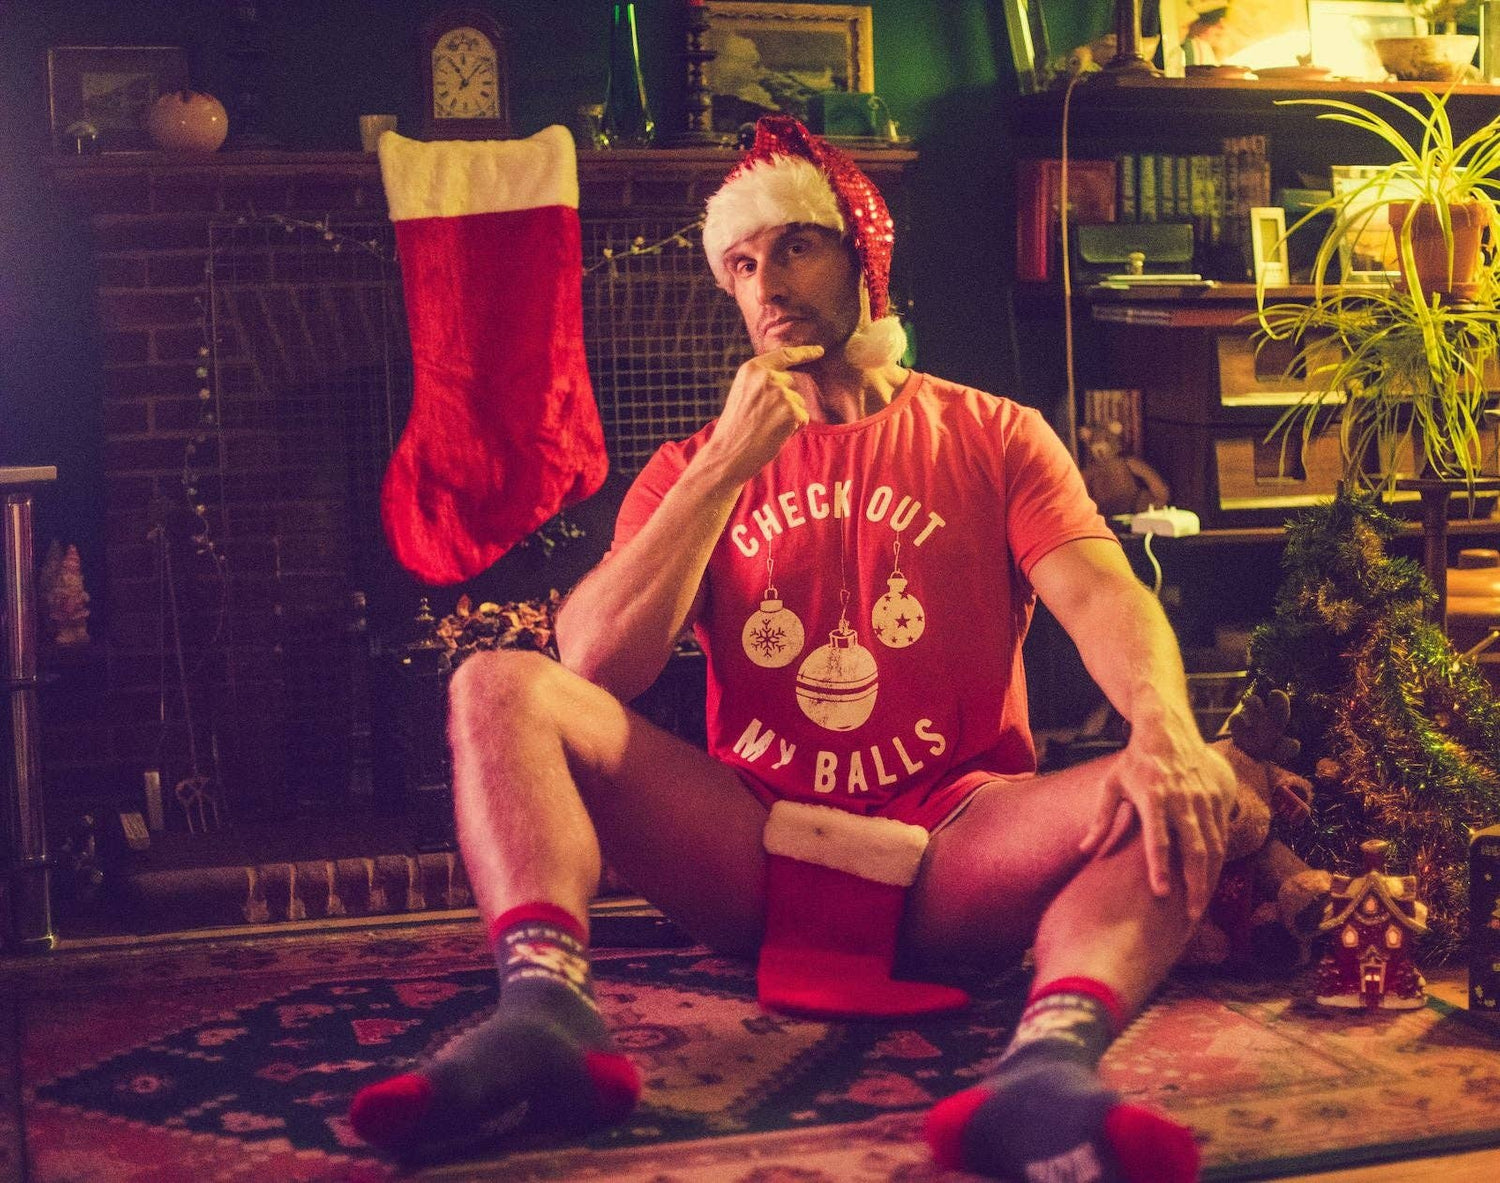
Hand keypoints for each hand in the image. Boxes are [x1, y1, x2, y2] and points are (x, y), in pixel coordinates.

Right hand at [703, 345, 821, 485]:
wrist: (728, 453)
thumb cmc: (735, 429)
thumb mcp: (743, 394)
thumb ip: (762, 383)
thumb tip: (787, 381)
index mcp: (752, 369)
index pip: (783, 355)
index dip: (804, 352)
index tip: (819, 351)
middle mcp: (767, 377)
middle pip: (792, 384)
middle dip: (786, 401)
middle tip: (763, 420)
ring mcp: (780, 393)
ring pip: (799, 403)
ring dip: (790, 417)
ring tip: (766, 429)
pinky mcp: (791, 411)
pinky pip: (803, 418)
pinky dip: (794, 430)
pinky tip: (775, 435)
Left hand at [1078, 715, 1236, 920]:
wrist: (1168, 729)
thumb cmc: (1134, 761)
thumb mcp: (1111, 785)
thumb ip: (1101, 819)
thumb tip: (1085, 850)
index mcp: (1152, 796)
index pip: (1157, 838)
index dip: (1159, 867)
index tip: (1160, 893)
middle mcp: (1182, 799)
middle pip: (1193, 849)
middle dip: (1194, 885)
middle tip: (1190, 916)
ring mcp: (1204, 799)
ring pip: (1213, 847)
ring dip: (1209, 879)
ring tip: (1200, 907)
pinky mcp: (1219, 798)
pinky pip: (1222, 835)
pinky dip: (1219, 861)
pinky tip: (1212, 882)